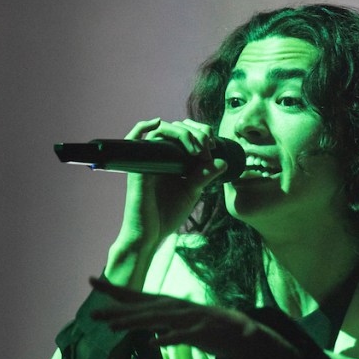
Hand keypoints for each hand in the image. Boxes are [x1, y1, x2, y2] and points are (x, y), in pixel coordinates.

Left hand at [90, 277, 256, 358]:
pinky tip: (151, 343)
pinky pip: (179, 337)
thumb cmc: (205, 327)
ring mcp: (185, 319)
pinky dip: (166, 339)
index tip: (91, 281)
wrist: (239, 332)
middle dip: (116, 310)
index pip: (134, 295)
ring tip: (114, 327)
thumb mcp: (178, 321)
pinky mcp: (198, 333)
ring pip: (155, 320)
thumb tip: (142, 328)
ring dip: (134, 323)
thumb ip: (159, 322)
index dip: (113, 289)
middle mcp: (172, 307)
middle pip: (140, 307)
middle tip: (93, 314)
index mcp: (166, 304)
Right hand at [109, 117, 227, 275]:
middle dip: (195, 133)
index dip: (201, 133)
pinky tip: (157, 122)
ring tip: (196, 148)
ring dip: (181, 133)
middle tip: (208, 147)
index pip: (185, 134)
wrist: (150, 235)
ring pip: (161, 131)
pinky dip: (143, 126)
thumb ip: (204, 176)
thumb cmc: (167, 215)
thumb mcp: (191, 192)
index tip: (214, 146)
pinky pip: (135, 139)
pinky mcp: (137, 167)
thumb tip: (223, 161)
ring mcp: (147, 160)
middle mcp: (158, 156)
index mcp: (171, 160)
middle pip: (175, 128)